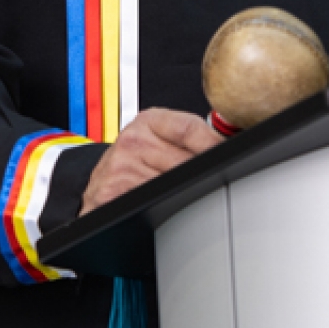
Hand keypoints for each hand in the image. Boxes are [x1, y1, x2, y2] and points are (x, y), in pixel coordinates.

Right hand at [80, 108, 222, 213]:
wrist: (98, 182)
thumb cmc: (134, 161)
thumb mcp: (158, 138)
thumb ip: (190, 137)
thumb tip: (230, 146)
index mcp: (149, 121)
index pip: (189, 128)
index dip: (213, 145)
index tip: (227, 156)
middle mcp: (133, 140)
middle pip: (184, 161)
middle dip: (201, 174)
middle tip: (209, 180)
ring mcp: (121, 167)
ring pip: (171, 185)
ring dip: (183, 193)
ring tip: (179, 193)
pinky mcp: (112, 192)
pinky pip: (150, 201)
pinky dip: (160, 206)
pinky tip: (159, 203)